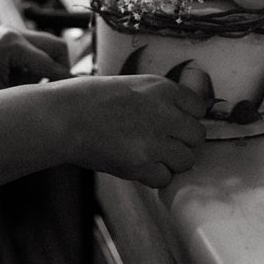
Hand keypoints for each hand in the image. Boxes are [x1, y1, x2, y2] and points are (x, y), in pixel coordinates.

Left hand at [0, 26, 71, 101]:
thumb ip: (31, 92)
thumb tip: (57, 94)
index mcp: (12, 45)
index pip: (50, 63)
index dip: (65, 80)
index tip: (80, 92)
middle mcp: (13, 33)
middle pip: (56, 46)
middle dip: (61, 67)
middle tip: (58, 89)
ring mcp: (9, 32)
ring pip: (46, 45)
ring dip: (48, 65)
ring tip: (35, 86)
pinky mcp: (5, 37)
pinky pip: (33, 47)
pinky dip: (35, 62)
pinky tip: (22, 80)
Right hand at [56, 75, 206, 187]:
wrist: (64, 117)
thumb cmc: (92, 99)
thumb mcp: (135, 86)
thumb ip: (162, 99)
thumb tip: (181, 116)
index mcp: (164, 89)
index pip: (200, 107)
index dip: (188, 118)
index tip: (178, 123)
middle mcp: (165, 114)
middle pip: (197, 136)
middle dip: (184, 142)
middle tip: (166, 144)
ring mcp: (154, 141)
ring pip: (186, 160)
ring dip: (172, 162)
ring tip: (153, 157)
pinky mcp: (139, 165)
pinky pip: (165, 178)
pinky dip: (155, 177)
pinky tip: (141, 167)